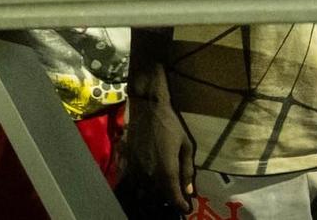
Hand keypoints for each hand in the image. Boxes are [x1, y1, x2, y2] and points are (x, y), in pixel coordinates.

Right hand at [121, 67, 194, 214]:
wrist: (147, 108)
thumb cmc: (171, 124)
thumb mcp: (186, 145)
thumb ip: (187, 170)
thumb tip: (189, 191)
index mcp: (166, 171)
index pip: (173, 198)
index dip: (181, 206)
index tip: (187, 209)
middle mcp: (149, 175)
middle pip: (159, 198)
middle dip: (168, 201)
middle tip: (176, 198)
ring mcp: (136, 171)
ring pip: (144, 194)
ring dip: (154, 196)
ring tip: (163, 192)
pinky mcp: (127, 164)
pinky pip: (133, 184)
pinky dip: (141, 188)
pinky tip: (148, 183)